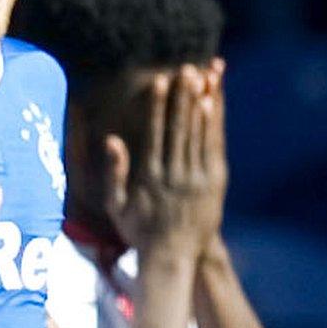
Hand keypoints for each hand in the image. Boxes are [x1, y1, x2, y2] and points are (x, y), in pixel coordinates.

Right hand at [104, 61, 227, 255]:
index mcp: (151, 178)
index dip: (158, 107)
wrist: (173, 258)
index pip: (156, 135)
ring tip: (202, 75)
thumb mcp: (116, 207)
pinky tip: (212, 101)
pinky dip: (213, 123)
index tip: (159, 82)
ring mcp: (197, 178)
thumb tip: (112, 140)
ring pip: (199, 134)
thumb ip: (113, 174)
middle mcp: (176, 175)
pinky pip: (214, 146)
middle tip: (186, 69)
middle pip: (180, 129)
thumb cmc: (140, 232)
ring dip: (200, 102)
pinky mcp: (214, 182)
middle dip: (183, 97)